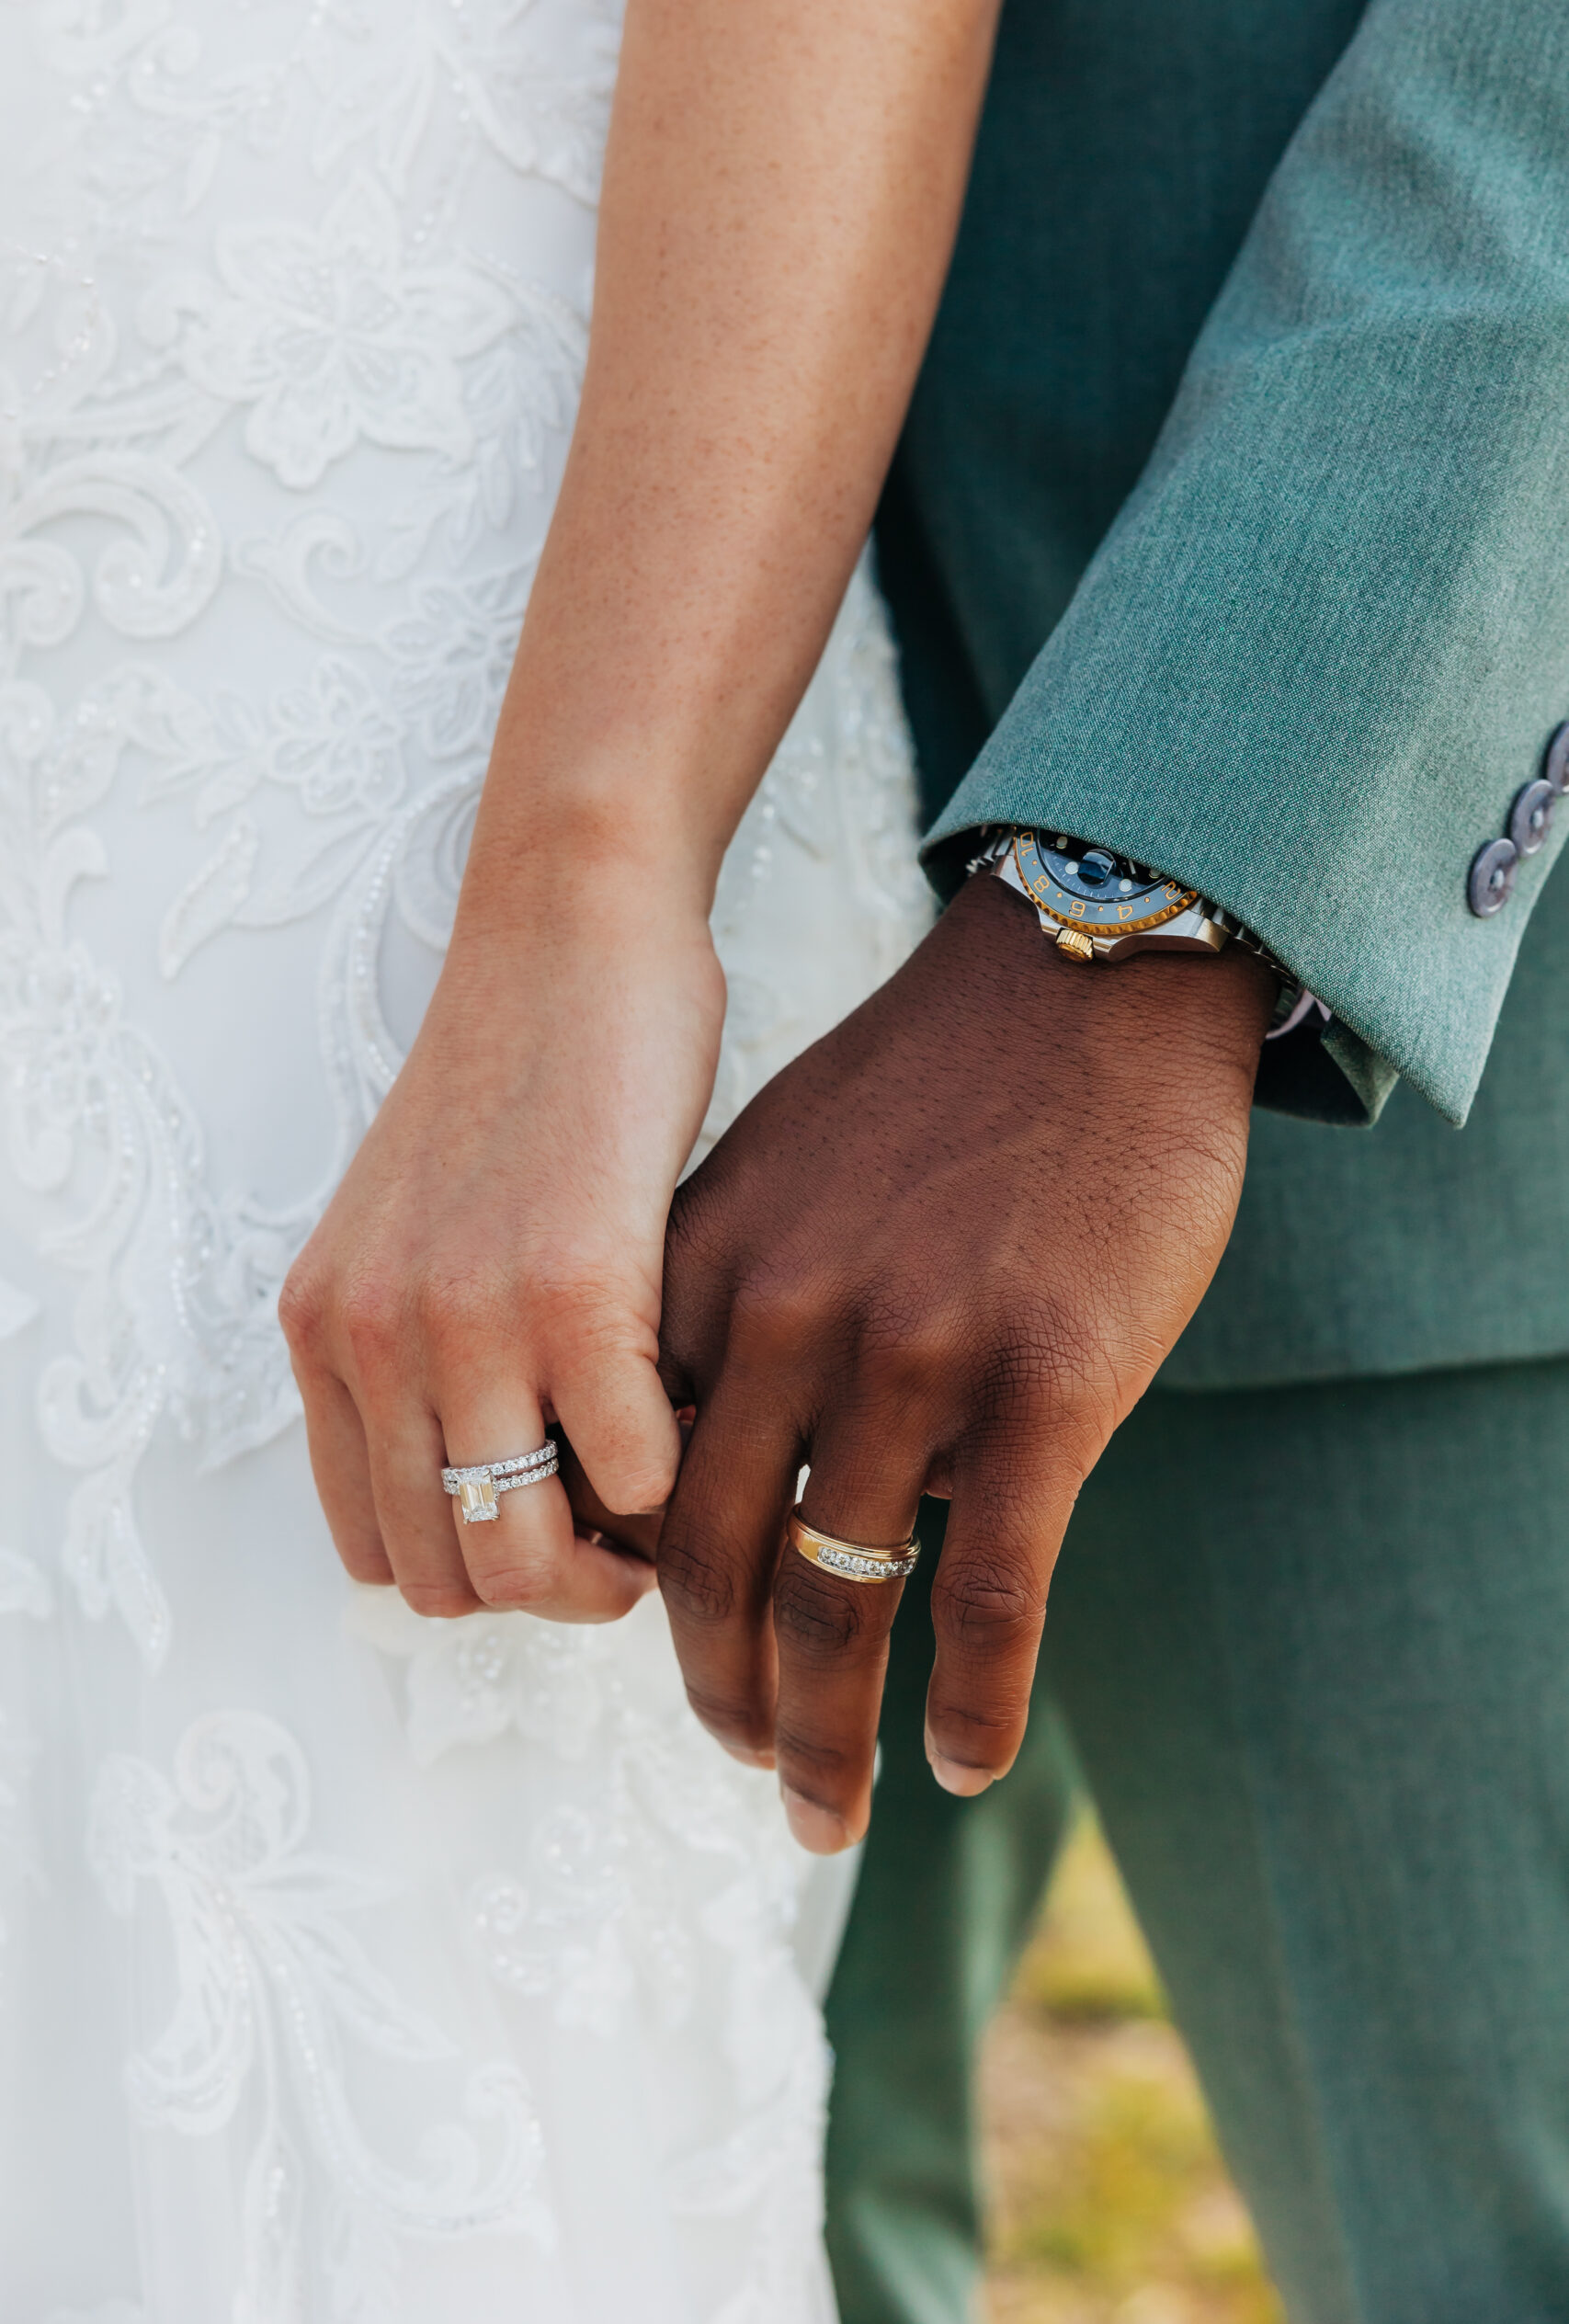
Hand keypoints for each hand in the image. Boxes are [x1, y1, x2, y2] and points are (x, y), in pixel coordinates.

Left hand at [279, 855, 721, 1620]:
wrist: (568, 929)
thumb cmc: (524, 1071)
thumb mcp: (422, 1229)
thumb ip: (434, 1352)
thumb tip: (521, 1487)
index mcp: (324, 1332)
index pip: (378, 1552)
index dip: (484, 1566)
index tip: (564, 1525)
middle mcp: (371, 1340)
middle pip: (450, 1579)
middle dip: (556, 1588)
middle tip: (634, 1534)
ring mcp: (466, 1320)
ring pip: (528, 1558)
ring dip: (618, 1563)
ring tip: (670, 1495)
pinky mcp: (576, 1288)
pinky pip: (636, 1474)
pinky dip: (682, 1475)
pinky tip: (704, 1406)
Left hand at [655, 874, 1275, 1844]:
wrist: (1082, 981)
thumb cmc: (928, 1085)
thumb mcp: (772, 1169)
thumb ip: (721, 1307)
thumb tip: (723, 1459)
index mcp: (701, 1274)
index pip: (632, 1484)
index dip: (640, 1595)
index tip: (674, 1650)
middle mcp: (786, 1323)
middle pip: (714, 1572)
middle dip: (717, 1698)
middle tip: (745, 1763)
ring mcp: (916, 1357)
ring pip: (837, 1607)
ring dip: (824, 1739)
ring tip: (825, 1813)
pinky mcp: (1047, 1386)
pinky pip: (990, 1593)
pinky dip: (972, 1701)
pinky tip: (965, 1763)